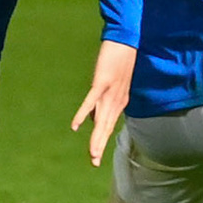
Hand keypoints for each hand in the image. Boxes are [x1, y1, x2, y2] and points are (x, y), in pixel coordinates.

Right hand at [71, 40, 136, 166]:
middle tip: (93, 162)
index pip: (109, 126)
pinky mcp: (102, 82)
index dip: (102, 141)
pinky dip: (83, 113)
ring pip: (101, 119)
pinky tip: (75, 126)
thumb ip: (102, 103)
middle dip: (99, 145)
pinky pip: (91, 100)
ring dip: (95, 136)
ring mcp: (110, 92)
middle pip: (106, 126)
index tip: (95, 157)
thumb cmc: (119, 61)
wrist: (127, 40)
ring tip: (92, 153)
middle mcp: (116, 100)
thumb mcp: (112, 86)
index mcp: (119, 102)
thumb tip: (93, 119)